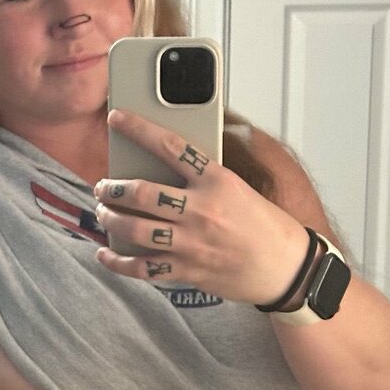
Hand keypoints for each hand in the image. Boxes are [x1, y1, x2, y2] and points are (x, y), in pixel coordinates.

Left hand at [94, 109, 309, 303]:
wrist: (286, 267)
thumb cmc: (265, 225)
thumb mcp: (239, 188)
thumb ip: (204, 178)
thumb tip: (168, 163)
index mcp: (216, 181)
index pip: (170, 146)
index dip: (138, 129)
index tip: (117, 119)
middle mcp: (200, 210)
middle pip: (141, 192)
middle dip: (112, 188)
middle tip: (103, 186)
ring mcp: (191, 243)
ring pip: (135, 229)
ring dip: (110, 219)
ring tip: (103, 213)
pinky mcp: (187, 271)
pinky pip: (142, 267)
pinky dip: (117, 262)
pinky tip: (105, 254)